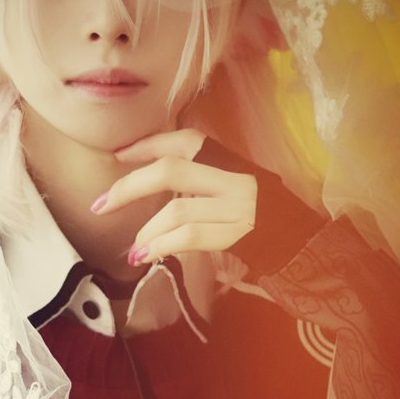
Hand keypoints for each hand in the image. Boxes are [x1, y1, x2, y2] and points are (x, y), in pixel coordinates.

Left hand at [90, 129, 257, 266]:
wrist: (299, 239)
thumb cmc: (255, 212)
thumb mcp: (227, 186)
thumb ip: (195, 179)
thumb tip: (141, 183)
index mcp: (228, 160)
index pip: (184, 141)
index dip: (148, 144)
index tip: (118, 154)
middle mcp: (234, 178)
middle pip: (171, 171)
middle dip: (130, 187)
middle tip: (101, 205)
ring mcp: (237, 207)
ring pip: (178, 210)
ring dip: (147, 231)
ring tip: (133, 249)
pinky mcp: (239, 234)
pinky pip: (190, 237)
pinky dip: (162, 246)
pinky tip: (145, 257)